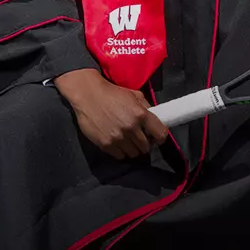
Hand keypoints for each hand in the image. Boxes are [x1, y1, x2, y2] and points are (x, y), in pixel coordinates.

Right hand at [54, 68, 169, 159]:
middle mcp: (131, 128)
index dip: (160, 138)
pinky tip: (117, 143)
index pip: (161, 134)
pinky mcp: (106, 144)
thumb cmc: (112, 93)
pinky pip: (120, 156)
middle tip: (139, 138)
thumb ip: (146, 108)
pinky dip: (120, 151)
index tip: (156, 138)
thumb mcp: (134, 95)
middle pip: (146, 147)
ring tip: (127, 141)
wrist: (88, 95)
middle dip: (144, 144)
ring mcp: (118, 138)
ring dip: (132, 148)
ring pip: (134, 154)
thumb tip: (155, 120)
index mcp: (140, 114)